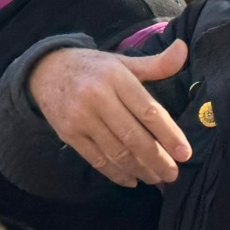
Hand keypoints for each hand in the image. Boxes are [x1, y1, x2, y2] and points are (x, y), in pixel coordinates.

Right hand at [27, 39, 192, 187]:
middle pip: (134, 137)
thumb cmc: (92, 68)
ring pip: (117, 152)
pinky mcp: (69, 133)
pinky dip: (116, 174)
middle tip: (173, 174)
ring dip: (140, 169)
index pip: (148, 111)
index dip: (169, 135)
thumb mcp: (122, 62)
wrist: (44, 70)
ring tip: (156, 178)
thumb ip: (155, 63)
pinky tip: (132, 179)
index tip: (185, 153)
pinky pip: (97, 159)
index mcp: (116, 77)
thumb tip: (184, 50)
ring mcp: (81, 117)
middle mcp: (98, 97)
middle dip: (158, 160)